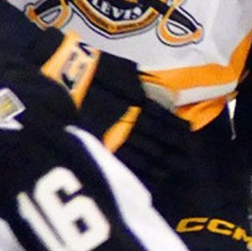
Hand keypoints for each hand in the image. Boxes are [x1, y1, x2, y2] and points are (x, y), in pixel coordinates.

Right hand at [80, 46, 192, 189]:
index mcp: (140, 102)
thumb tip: (159, 99)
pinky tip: (150, 179)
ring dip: (160, 165)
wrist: (65, 78)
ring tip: (170, 171)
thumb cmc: (93, 71)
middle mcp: (133, 122)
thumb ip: (141, 88)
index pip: (165, 121)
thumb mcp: (124, 72)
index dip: (177, 130)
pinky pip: (126, 165)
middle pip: (159, 142)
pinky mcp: (102, 147)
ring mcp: (118, 138)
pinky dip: (140, 174)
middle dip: (173, 152)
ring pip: (145, 156)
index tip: (187, 136)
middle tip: (184, 161)